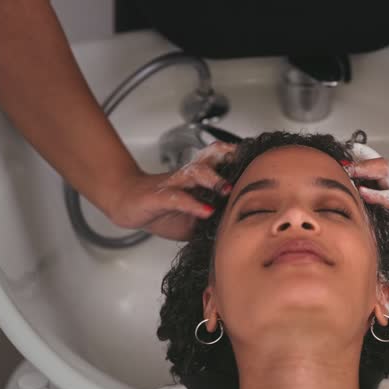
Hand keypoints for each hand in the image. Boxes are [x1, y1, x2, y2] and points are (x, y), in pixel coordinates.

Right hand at [105, 141, 237, 240]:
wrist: (128, 205)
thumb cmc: (163, 211)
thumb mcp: (195, 219)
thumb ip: (215, 221)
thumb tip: (242, 232)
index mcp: (199, 177)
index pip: (221, 160)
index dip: (239, 159)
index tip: (260, 162)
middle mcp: (188, 175)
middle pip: (211, 157)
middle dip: (230, 158)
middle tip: (248, 166)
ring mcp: (174, 184)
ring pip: (195, 172)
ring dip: (213, 178)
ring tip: (226, 189)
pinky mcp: (159, 197)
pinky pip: (177, 197)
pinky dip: (193, 204)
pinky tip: (206, 211)